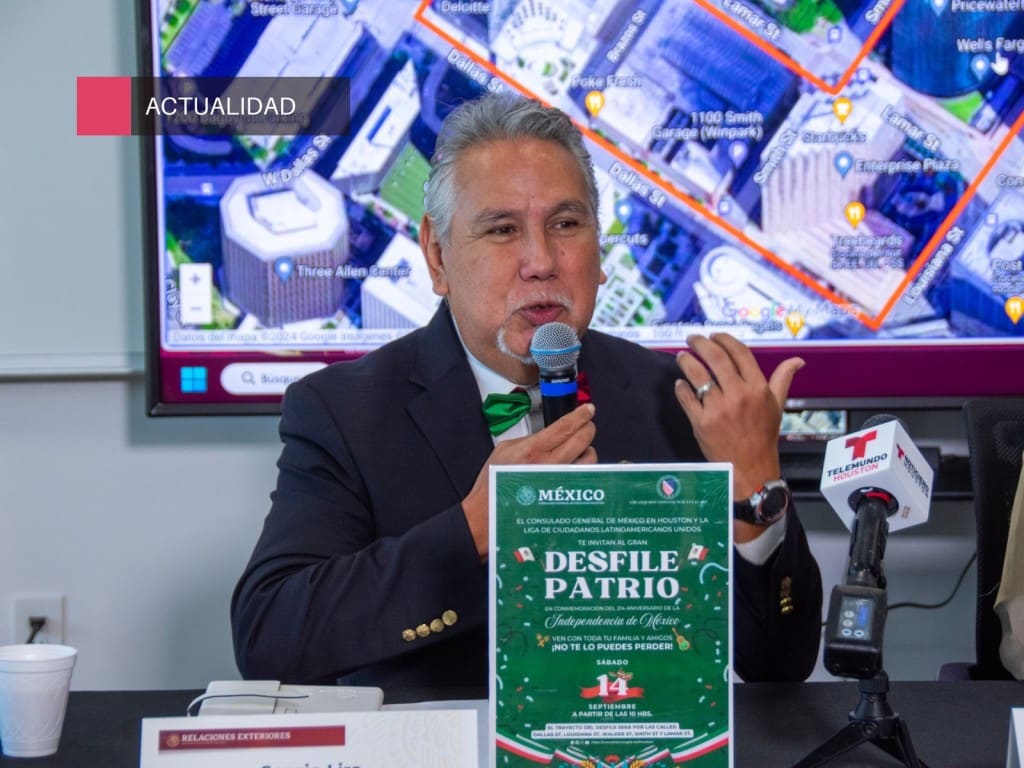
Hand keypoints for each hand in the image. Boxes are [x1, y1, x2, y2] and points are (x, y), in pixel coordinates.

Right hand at [462, 403, 597, 558]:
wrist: (489, 513)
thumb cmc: (494, 483)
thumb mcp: (505, 449)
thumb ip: (530, 439)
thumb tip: (550, 434)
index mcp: (532, 450)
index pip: (565, 427)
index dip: (581, 415)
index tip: (588, 409)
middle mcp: (548, 466)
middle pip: (582, 440)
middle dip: (588, 428)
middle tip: (586, 425)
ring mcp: (559, 482)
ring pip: (589, 460)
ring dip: (587, 450)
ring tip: (580, 449)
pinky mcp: (563, 496)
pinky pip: (583, 478)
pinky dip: (583, 469)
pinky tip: (576, 467)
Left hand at [674, 334, 802, 500]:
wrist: (751, 468)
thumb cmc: (763, 435)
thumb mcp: (776, 405)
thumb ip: (783, 379)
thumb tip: (797, 361)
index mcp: (757, 388)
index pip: (739, 352)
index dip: (724, 339)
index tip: (713, 335)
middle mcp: (738, 395)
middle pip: (715, 358)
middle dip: (700, 343)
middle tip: (692, 338)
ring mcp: (718, 409)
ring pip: (697, 375)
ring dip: (686, 361)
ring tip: (682, 356)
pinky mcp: (701, 422)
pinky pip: (686, 398)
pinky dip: (681, 388)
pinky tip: (680, 383)